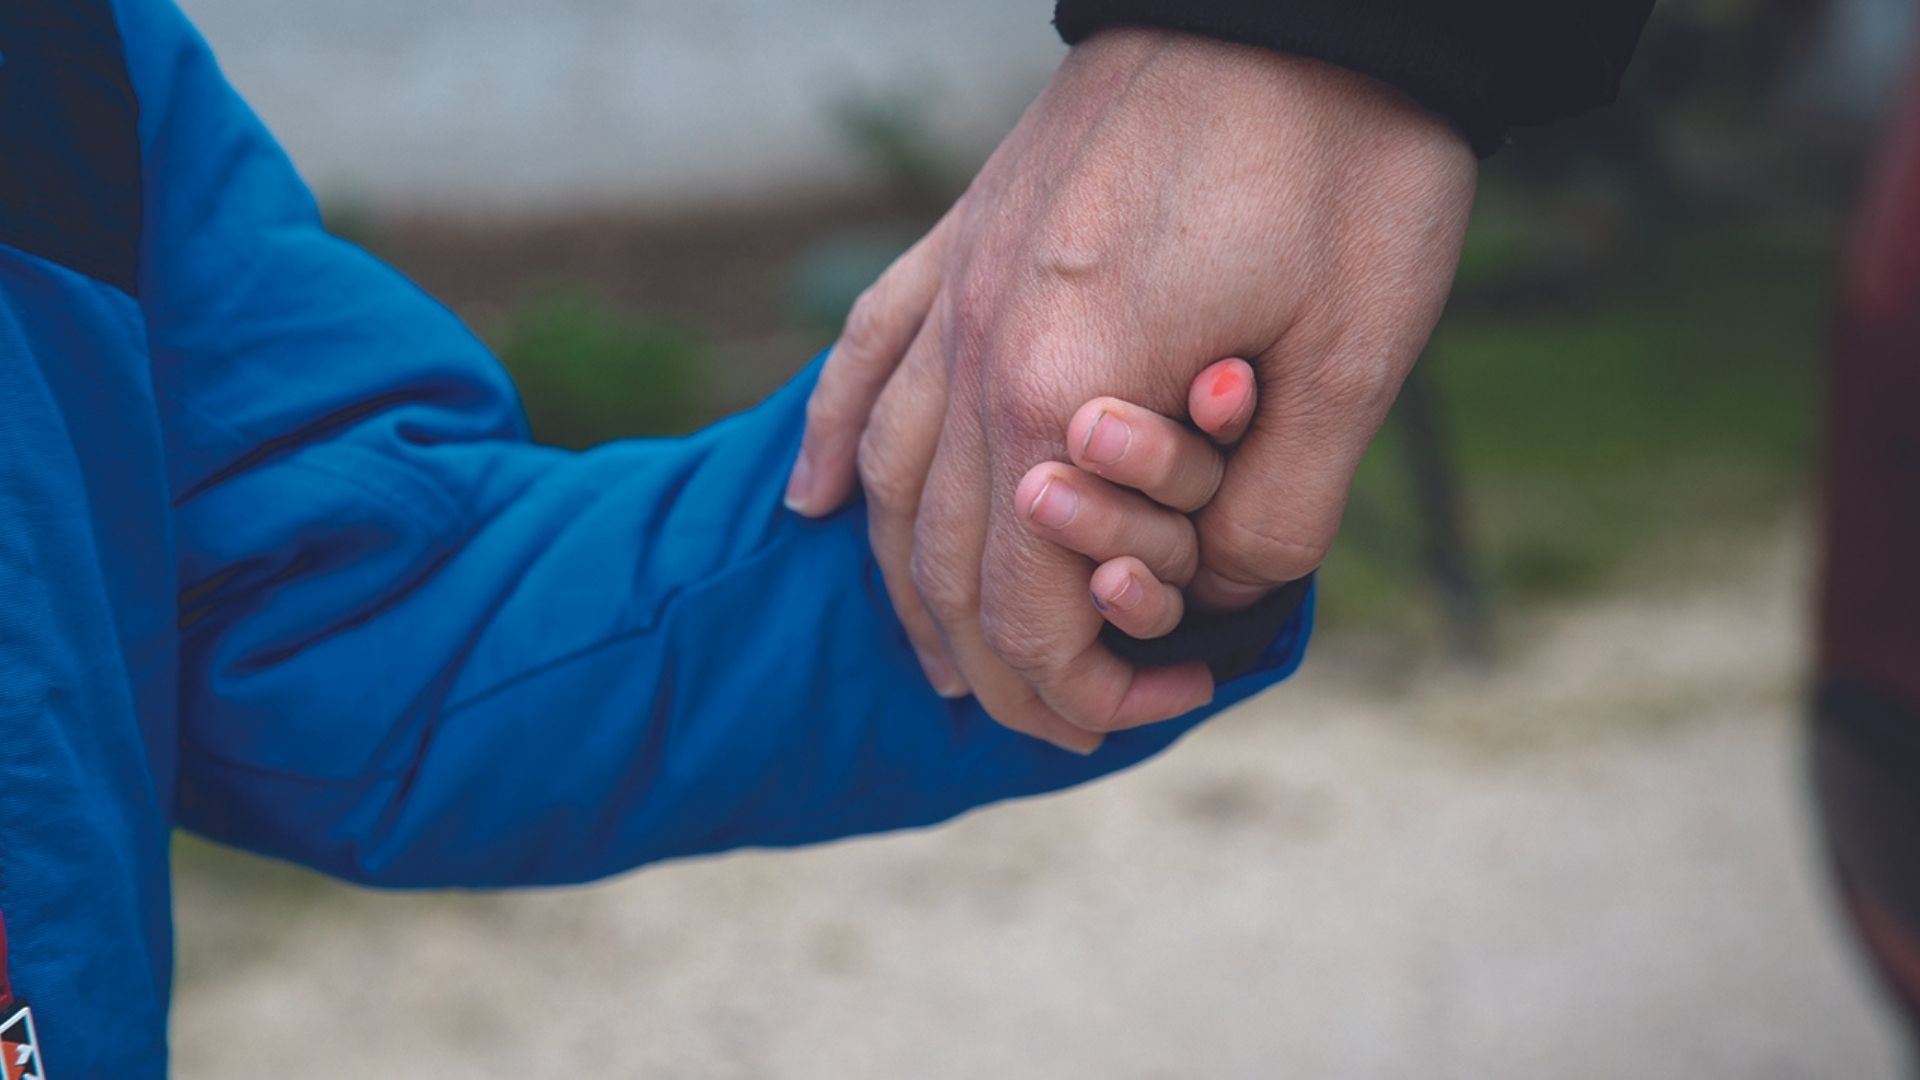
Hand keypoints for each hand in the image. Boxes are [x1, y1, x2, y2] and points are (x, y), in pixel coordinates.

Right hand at [786, 28, 1475, 749]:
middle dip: (1001, 669)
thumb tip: (1223, 592)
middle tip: (1066, 716)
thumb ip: (1277, 514)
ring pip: (892, 482)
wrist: (1302, 0)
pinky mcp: (964, 236)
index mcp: (1064, 396)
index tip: (1154, 706)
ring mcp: (958, 288)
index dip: (1081, 691)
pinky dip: (835, 442)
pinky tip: (817, 503)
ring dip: (913, 590)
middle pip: (947, 564)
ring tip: (952, 658)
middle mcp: (979, 353)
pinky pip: (865, 359)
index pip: (1028, 608)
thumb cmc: (1347, 164)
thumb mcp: (1355, 363)